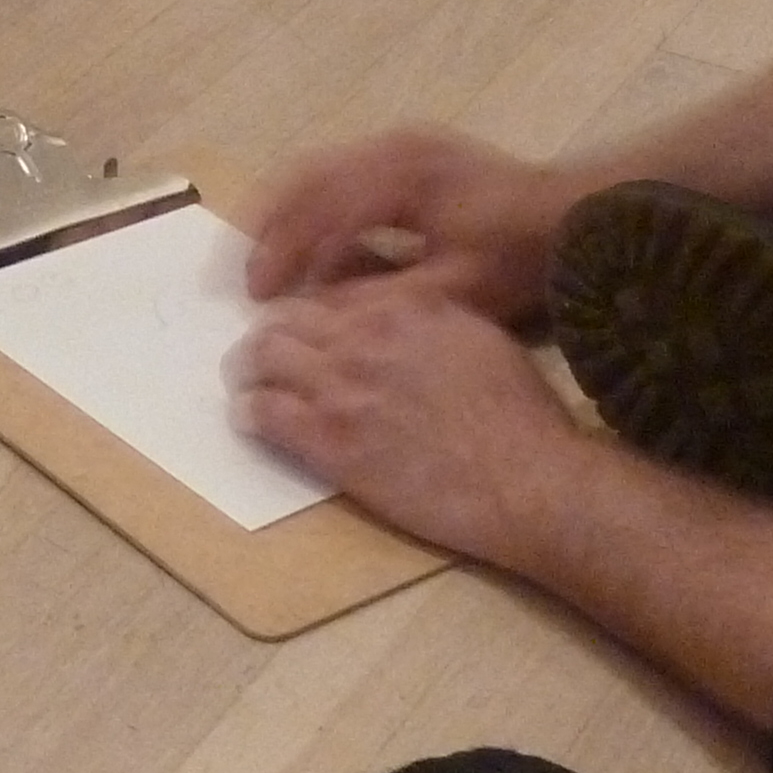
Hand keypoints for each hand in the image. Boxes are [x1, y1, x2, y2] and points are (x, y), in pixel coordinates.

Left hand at [231, 275, 586, 565]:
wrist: (524, 479)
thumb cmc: (520, 414)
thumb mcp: (481, 338)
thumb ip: (433, 318)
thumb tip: (403, 318)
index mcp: (403, 305)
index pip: (329, 293)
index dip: (310, 313)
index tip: (305, 331)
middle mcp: (363, 335)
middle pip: (285, 319)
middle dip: (270, 336)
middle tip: (265, 357)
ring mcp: (341, 388)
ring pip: (262, 359)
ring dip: (250, 370)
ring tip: (249, 384)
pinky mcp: (329, 441)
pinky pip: (264, 414)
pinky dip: (249, 413)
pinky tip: (250, 419)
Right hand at [245, 123, 572, 314]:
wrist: (577, 214)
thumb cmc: (518, 257)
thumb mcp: (453, 292)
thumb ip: (381, 302)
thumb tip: (315, 318)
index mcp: (399, 177)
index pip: (317, 210)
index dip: (282, 254)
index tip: (258, 296)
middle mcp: (393, 148)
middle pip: (306, 178)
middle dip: (271, 229)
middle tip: (249, 278)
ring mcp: (403, 143)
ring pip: (321, 170)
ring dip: (290, 215)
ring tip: (269, 262)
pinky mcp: (413, 150)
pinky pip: (344, 171)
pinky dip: (318, 206)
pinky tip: (315, 244)